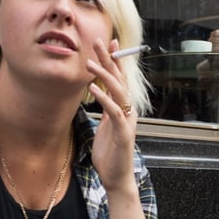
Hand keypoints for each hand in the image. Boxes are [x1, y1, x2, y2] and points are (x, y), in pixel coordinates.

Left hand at [86, 38, 137, 192]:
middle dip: (109, 60)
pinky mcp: (123, 133)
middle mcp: (129, 112)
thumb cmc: (110, 154)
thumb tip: (98, 94)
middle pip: (120, 80)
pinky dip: (103, 98)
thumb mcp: (105, 126)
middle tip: (98, 41)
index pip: (121, 80)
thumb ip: (105, 110)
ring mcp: (127, 122)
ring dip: (104, 75)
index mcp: (124, 109)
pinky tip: (92, 88)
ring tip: (89, 62)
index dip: (115, 61)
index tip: (109, 42)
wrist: (117, 177)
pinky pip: (113, 111)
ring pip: (118, 92)